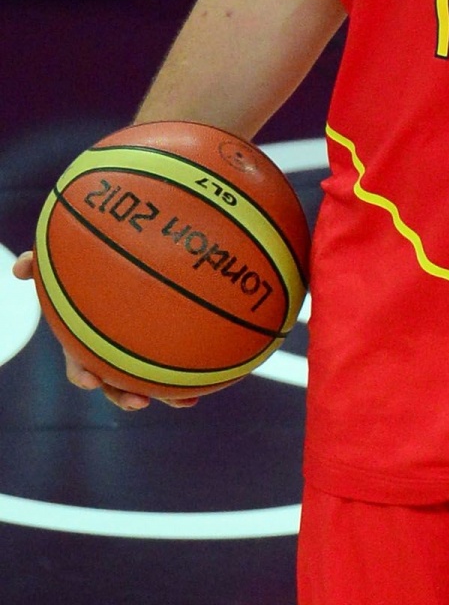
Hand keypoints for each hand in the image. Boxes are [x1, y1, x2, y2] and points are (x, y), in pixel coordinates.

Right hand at [9, 252, 195, 411]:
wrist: (132, 269)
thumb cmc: (91, 271)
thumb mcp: (66, 268)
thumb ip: (43, 265)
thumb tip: (20, 266)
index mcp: (87, 342)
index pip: (80, 365)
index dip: (83, 375)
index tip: (90, 381)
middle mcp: (112, 354)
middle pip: (116, 383)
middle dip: (124, 396)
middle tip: (138, 401)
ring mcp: (139, 354)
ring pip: (149, 381)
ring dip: (164, 395)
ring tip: (183, 402)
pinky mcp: (165, 348)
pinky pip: (178, 366)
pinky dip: (190, 376)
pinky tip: (209, 382)